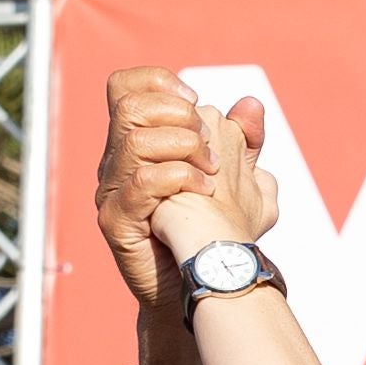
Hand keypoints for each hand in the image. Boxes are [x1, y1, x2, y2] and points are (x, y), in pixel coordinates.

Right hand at [98, 71, 274, 301]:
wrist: (202, 283)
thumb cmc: (215, 231)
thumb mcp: (239, 181)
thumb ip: (244, 142)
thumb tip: (251, 104)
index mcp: (139, 143)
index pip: (125, 86)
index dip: (159, 81)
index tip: (195, 100)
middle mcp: (118, 162)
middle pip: (129, 106)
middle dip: (179, 116)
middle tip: (208, 143)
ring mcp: (114, 191)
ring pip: (135, 141)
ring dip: (184, 147)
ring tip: (211, 171)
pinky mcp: (117, 221)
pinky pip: (143, 182)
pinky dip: (180, 178)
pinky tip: (205, 189)